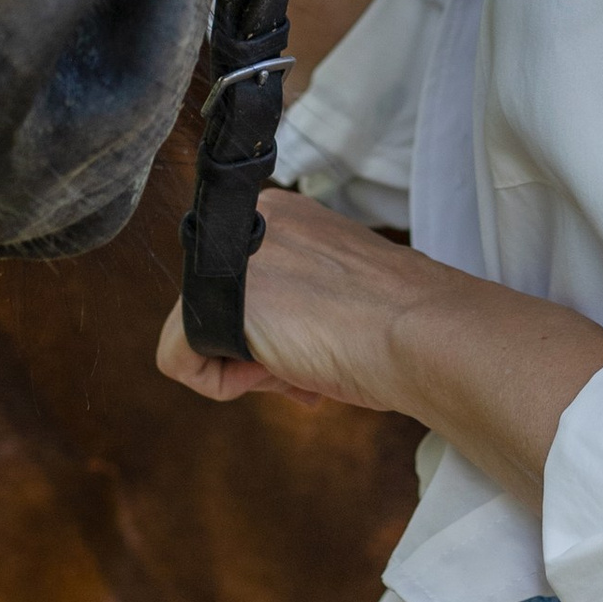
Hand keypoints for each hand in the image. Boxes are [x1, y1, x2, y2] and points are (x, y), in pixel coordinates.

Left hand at [157, 187, 602, 513]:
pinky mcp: (213, 298)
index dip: (281, 329)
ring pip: (202, 331)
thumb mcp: (341, 292)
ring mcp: (228, 256)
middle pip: (223, 306)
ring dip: (251, 368)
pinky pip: (175, 357)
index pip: (251, 282)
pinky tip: (278, 377)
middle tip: (315, 367)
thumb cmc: (405, 325)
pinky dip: (218, 386)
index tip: (322, 342)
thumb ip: (300, 298)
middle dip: (262, 350)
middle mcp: (249, 221)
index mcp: (285, 215)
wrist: (426, 332)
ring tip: (306, 374)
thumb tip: (270, 341)